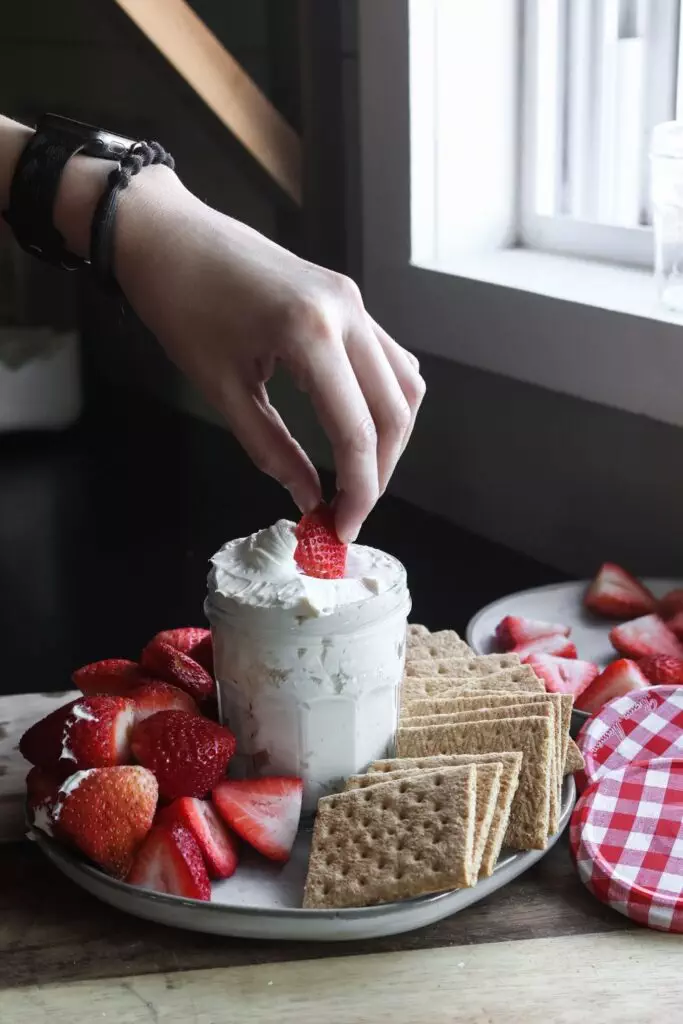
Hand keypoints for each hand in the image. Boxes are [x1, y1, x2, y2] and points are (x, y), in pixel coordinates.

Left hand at [114, 170, 424, 541]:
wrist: (169, 236)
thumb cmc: (181, 306)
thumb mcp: (221, 391)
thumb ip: (272, 451)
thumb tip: (308, 499)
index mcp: (312, 334)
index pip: (357, 431)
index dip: (358, 490)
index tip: (343, 528)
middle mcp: (347, 313)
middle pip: (395, 411)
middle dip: (379, 471)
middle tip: (351, 510)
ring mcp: (354, 300)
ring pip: (403, 384)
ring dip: (389, 437)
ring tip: (358, 475)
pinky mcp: (348, 298)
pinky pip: (388, 358)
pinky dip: (384, 400)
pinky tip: (359, 426)